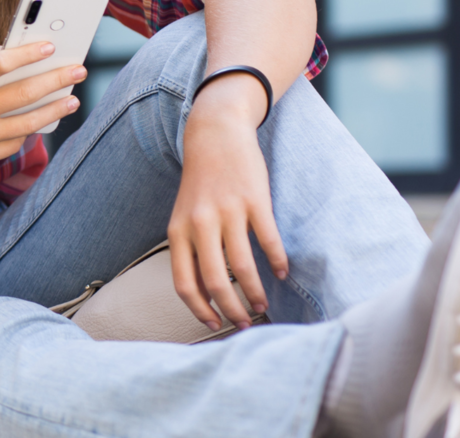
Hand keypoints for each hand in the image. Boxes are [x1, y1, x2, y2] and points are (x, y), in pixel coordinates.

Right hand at [0, 42, 84, 169]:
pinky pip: (17, 140)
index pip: (1, 64)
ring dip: (56, 110)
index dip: (29, 54)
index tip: (51, 47)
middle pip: (23, 93)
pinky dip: (32, 128)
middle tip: (78, 71)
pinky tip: (44, 118)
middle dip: (56, 80)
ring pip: (28, 122)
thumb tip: (24, 49)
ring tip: (73, 99)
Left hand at [167, 76, 287, 331]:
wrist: (214, 134)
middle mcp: (200, 224)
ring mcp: (228, 211)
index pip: (183, 283)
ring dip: (254, 292)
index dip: (198, 309)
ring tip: (262, 306)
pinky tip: (281, 273)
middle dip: (230, 310)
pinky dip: (276, 262)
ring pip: (242, 266)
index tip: (212, 324)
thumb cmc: (200, 183)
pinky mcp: (255, 200)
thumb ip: (190, 248)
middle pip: (214, 281)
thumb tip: (205, 292)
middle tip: (243, 324)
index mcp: (178, 231)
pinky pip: (268, 240)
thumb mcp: (184, 215)